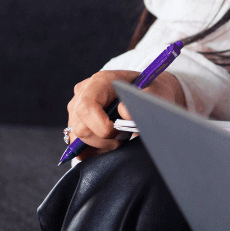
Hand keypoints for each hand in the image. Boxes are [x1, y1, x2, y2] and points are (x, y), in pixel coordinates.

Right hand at [66, 69, 185, 155]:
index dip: (101, 126)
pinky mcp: (76, 121)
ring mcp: (76, 107)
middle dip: (104, 139)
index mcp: (100, 81)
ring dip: (100, 144)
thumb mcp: (154, 92)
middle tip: (125, 136)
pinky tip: (110, 143)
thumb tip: (124, 113)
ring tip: (120, 137)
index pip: (87, 107)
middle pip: (81, 127)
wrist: (145, 90)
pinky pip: (76, 143)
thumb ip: (141, 102)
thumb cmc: (149, 90)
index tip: (120, 132)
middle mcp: (83, 93)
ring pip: (77, 137)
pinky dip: (93, 149)